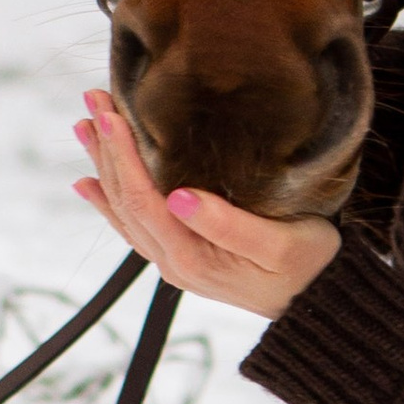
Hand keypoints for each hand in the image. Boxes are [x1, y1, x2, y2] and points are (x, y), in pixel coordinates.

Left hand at [73, 85, 340, 314]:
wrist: (319, 303)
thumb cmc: (309, 266)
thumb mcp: (281, 245)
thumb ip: (228, 226)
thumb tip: (179, 198)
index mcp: (191, 257)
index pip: (143, 200)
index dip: (123, 157)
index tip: (110, 115)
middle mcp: (173, 262)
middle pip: (125, 201)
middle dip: (107, 149)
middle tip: (94, 100)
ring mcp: (174, 261)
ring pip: (124, 210)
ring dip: (103, 167)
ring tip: (85, 127)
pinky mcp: (182, 256)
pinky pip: (133, 225)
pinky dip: (108, 200)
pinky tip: (89, 182)